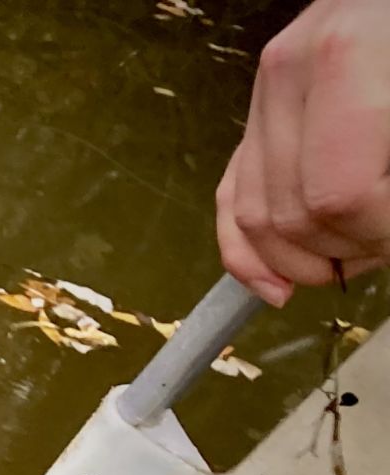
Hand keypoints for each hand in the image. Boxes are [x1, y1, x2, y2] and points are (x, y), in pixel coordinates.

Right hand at [218, 0, 389, 304]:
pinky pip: (231, 200)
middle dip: (344, 252)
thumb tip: (388, 239)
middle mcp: (288, 75)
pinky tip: (277, 287)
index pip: (340, 195)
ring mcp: (262, 95)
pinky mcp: (255, 114)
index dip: (379, 237)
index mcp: (344, 57)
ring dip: (303, 263)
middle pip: (293, 213)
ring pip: (254, 217)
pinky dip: (248, 255)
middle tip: (385, 251)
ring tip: (354, 259)